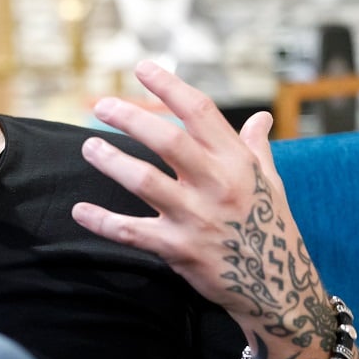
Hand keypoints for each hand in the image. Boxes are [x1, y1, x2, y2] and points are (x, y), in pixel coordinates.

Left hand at [72, 62, 323, 329]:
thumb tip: (261, 118)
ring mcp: (196, 218)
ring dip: (112, 162)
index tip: (142, 67)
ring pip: (145, 182)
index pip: (200, 112)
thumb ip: (256, 148)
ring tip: (88, 147)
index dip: (169, 86)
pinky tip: (79, 210)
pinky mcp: (179, 249)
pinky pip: (132, 232)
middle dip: (131, 118)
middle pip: (168, 141)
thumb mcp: (270, 184)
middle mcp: (217, 185)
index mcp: (237, 163)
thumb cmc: (272, 229)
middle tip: (101, 105)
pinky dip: (102, 221)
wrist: (279, 290)